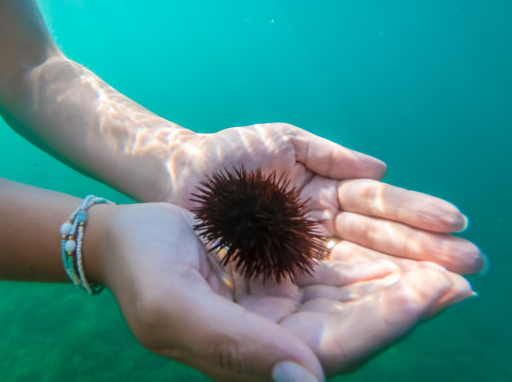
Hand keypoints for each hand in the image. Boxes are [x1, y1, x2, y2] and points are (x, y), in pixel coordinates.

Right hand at [95, 203, 472, 380]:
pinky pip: (338, 269)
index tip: (439, 290)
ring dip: (401, 275)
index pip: (336, 348)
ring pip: (355, 296)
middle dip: (412, 298)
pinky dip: (372, 255)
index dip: (389, 322)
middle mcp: (278, 336)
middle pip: (359, 323)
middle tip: (466, 270)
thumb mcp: (175, 312)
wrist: (127, 240)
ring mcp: (282, 304)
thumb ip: (235, 349)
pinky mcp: (282, 275)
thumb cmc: (143, 274)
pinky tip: (402, 239)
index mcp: (256, 355)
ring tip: (450, 255)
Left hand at [168, 123, 483, 274]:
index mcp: (325, 193)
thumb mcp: (283, 141)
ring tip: (448, 287)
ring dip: (403, 277)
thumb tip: (381, 168)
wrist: (179, 174)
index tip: (455, 224)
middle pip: (377, 240)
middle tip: (471, 264)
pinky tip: (394, 302)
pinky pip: (322, 288)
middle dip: (423, 251)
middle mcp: (320, 227)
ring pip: (359, 266)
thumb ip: (329, 155)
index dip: (415, 215)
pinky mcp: (278, 277)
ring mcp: (301, 254)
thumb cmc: (229, 153)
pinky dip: (359, 296)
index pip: (377, 206)